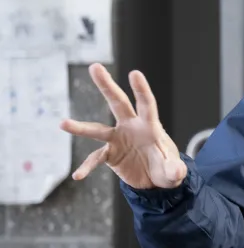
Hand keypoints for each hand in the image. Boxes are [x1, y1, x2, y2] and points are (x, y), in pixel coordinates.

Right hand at [60, 64, 186, 188]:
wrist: (156, 180)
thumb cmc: (167, 168)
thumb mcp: (173, 170)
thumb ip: (175, 169)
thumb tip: (176, 172)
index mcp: (150, 125)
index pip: (147, 104)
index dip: (141, 90)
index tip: (134, 73)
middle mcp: (131, 127)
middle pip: (118, 103)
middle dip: (107, 85)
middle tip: (95, 67)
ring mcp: (118, 139)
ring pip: (98, 129)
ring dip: (81, 128)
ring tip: (63, 124)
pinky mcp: (110, 153)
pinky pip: (95, 158)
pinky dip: (87, 167)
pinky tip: (78, 175)